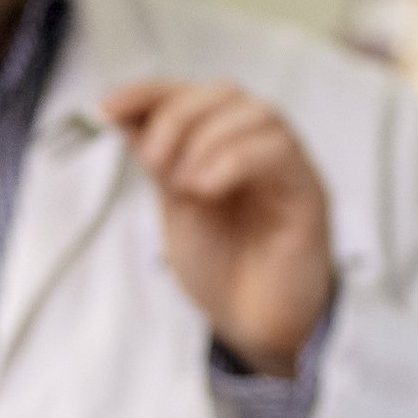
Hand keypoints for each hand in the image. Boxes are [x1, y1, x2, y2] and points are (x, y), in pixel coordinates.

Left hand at [102, 79, 335, 377]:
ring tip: (182, 183)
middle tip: (154, 160)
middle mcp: (259, 148)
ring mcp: (287, 168)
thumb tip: (121, 112)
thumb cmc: (222, 269)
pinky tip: (205, 187)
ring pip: (259, 113)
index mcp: (224, 146)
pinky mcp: (308, 193)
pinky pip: (279, 151)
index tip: (109, 107)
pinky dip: (234, 159)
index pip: (193, 94)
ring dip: (207, 138)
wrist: (253, 325)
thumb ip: (158, 160)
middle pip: (226, 93)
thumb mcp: (175, 206)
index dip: (151, 91)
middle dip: (178, 116)